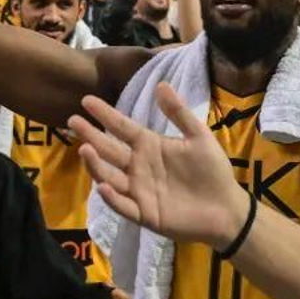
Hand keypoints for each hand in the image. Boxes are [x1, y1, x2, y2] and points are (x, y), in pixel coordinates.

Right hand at [67, 86, 252, 247]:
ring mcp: (139, 191)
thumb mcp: (198, 136)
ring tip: (84, 149)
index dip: (105, 114)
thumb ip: (178, 113)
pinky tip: (103, 186)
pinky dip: (112, 198)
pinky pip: (124, 206)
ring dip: (96, 165)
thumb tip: (160, 84)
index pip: (121, 127)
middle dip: (91, 136)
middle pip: (109, 150)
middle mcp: (138, 167)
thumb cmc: (212, 171)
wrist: (227, 209)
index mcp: (149, 146)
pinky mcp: (145, 214)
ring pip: (110, 176)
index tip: (86, 100)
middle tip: (73, 121)